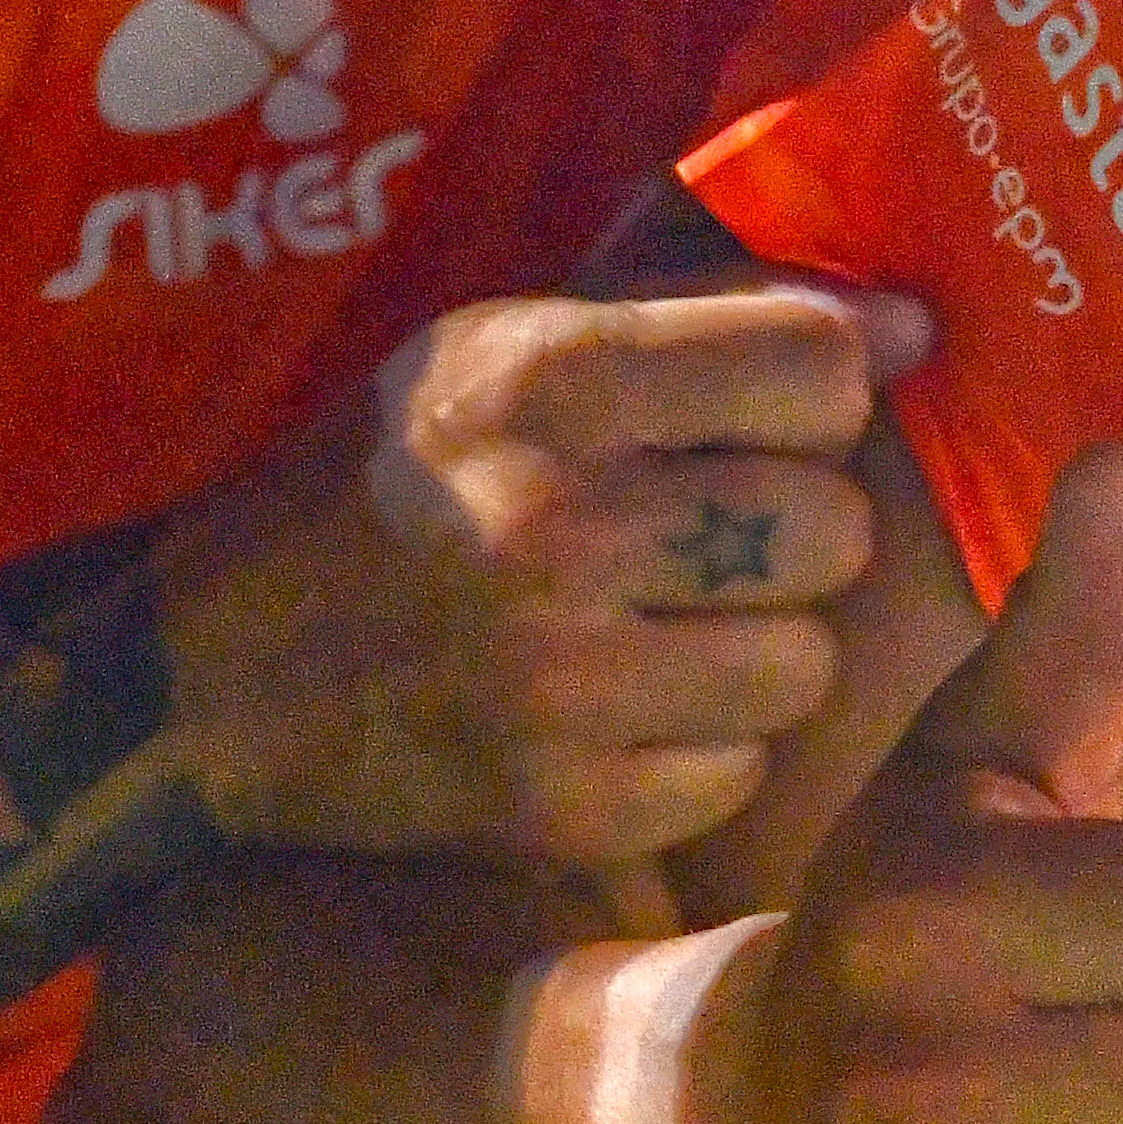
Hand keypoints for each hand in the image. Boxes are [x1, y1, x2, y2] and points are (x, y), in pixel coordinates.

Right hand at [153, 284, 912, 867]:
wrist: (205, 677)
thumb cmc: (386, 484)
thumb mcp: (504, 349)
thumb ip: (704, 319)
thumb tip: (917, 332)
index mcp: (547, 376)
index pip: (816, 364)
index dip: (821, 393)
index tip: (776, 418)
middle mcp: (556, 520)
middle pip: (833, 523)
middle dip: (794, 530)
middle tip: (716, 538)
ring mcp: (554, 675)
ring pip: (805, 661)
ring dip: (759, 649)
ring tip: (671, 630)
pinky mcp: (552, 804)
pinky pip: (737, 774)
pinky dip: (702, 751)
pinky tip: (626, 713)